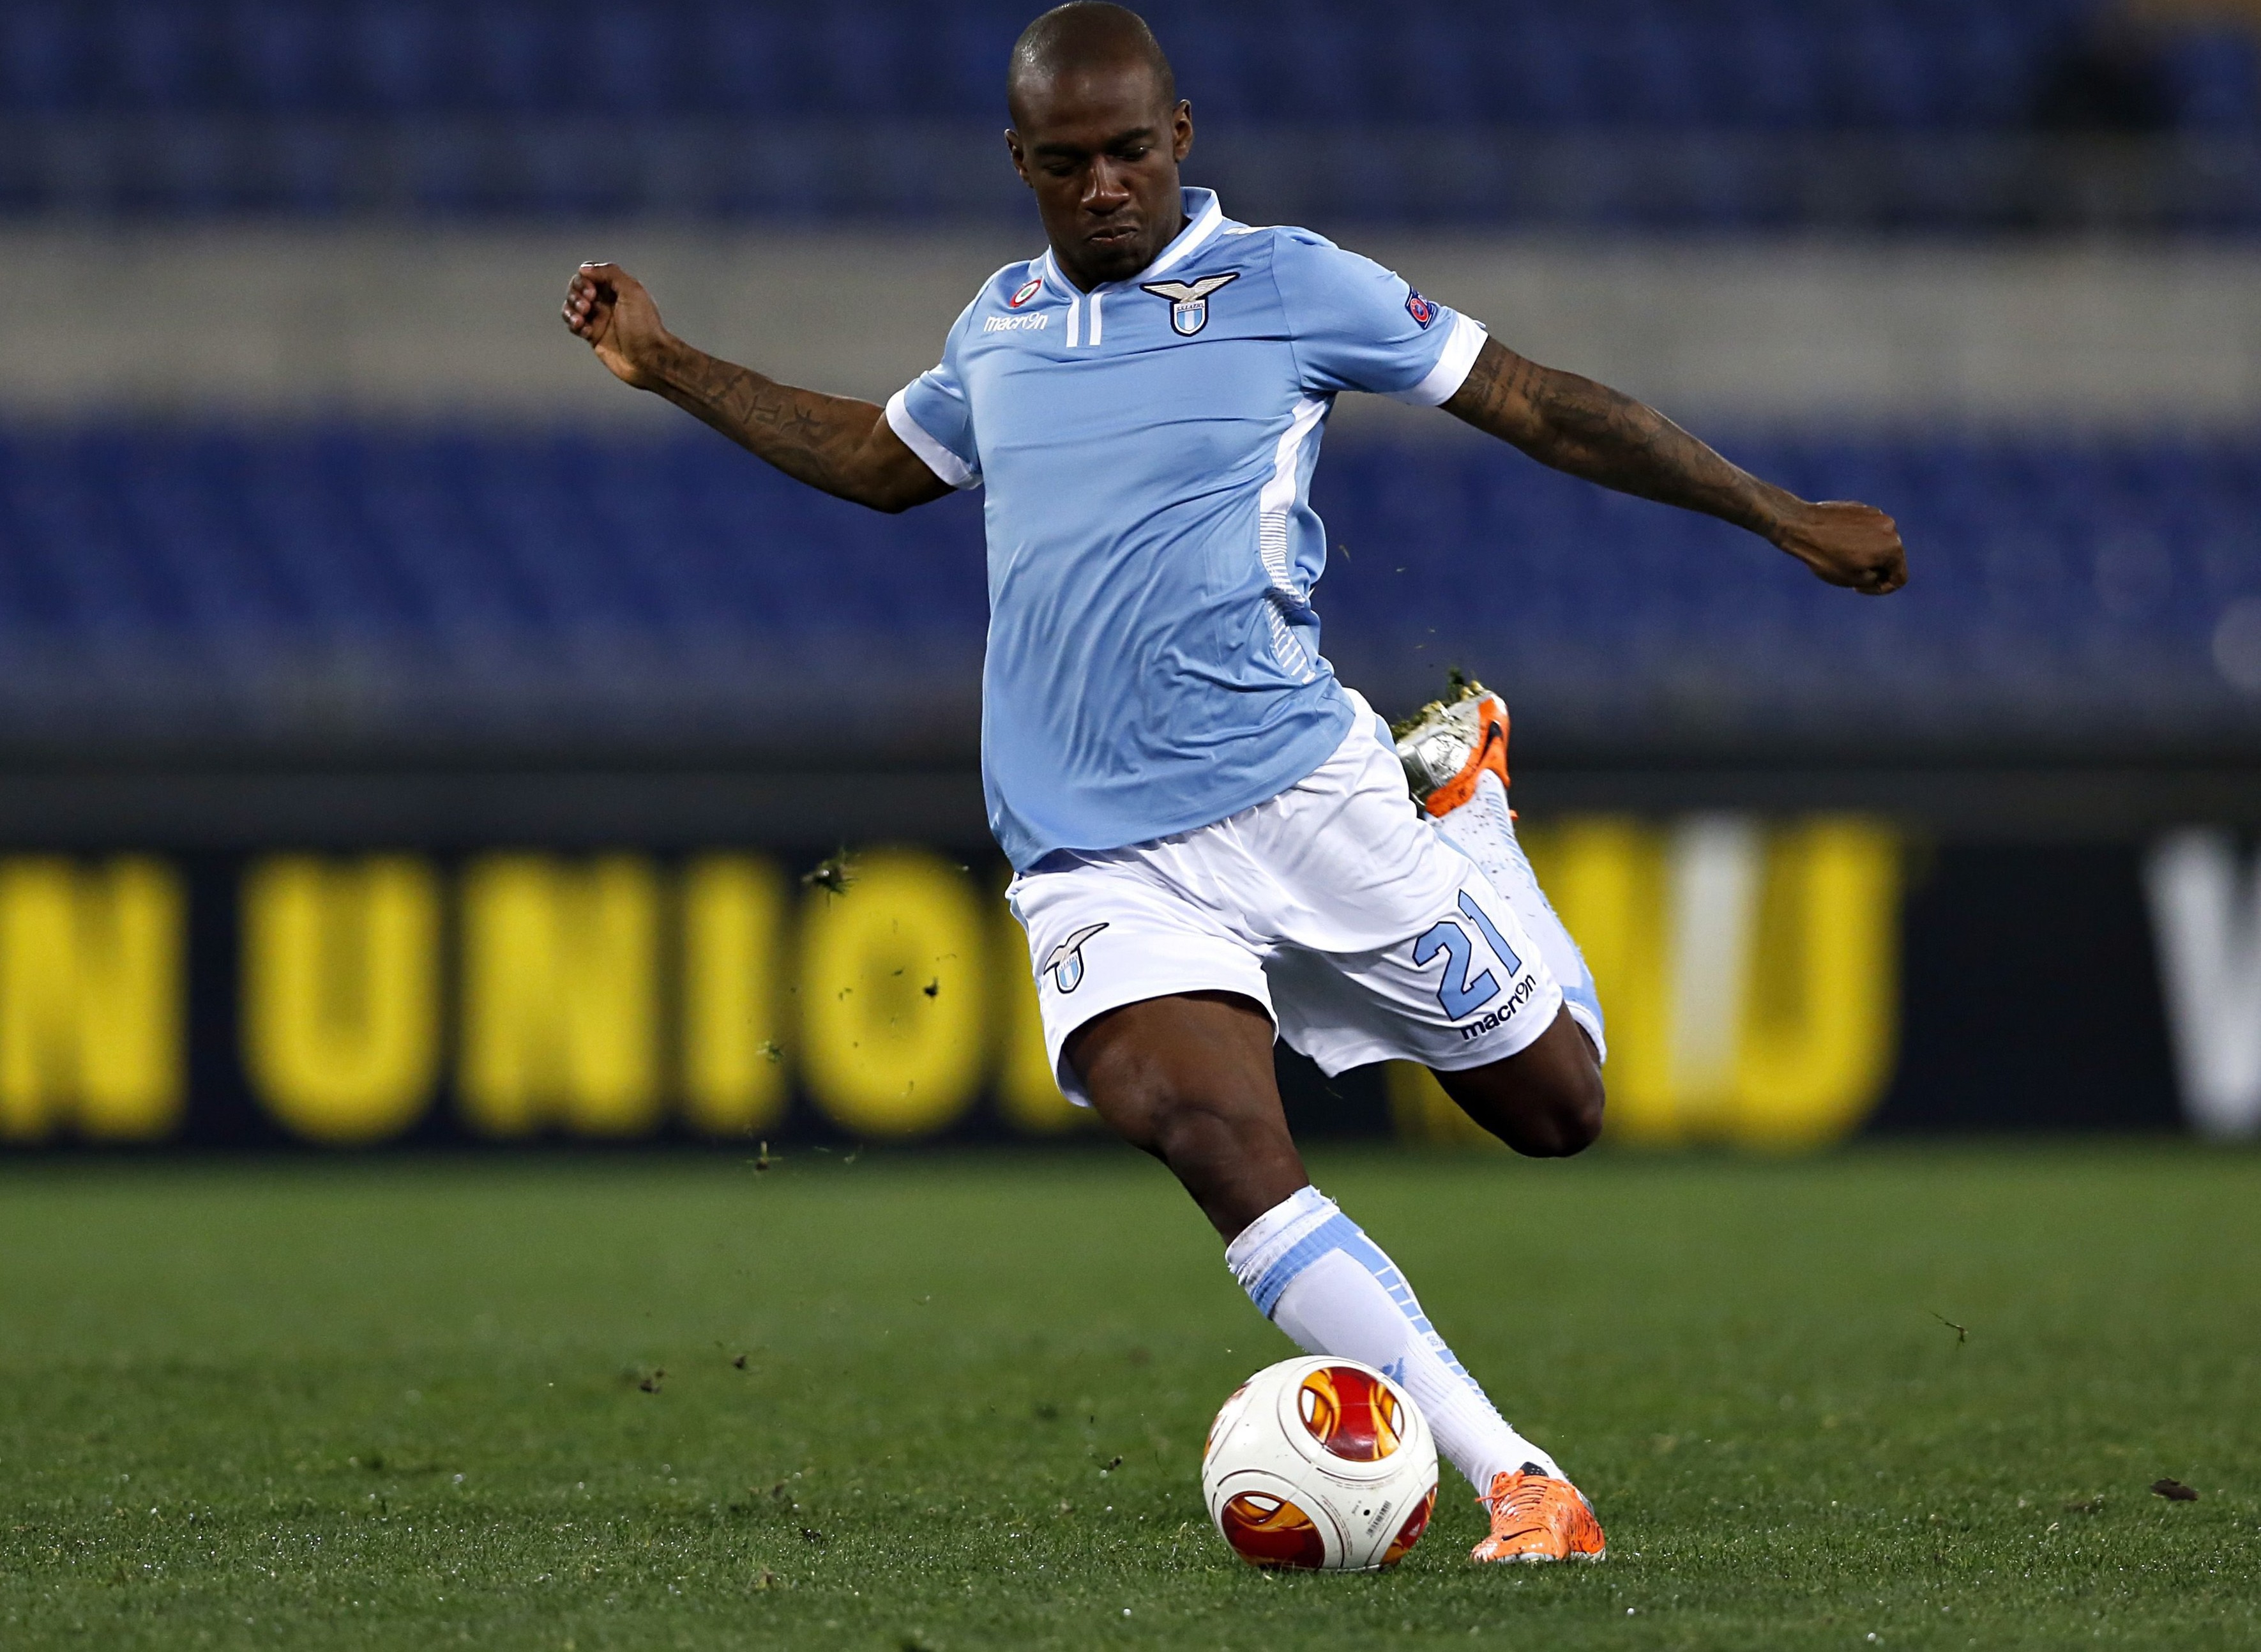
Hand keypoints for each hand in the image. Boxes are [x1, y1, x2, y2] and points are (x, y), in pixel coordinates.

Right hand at [562, 262, 673, 390]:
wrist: (648, 360)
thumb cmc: (644, 327)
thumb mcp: (632, 292)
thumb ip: (610, 273)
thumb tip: (584, 269)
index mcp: (616, 288)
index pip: (589, 274)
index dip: (584, 280)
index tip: (592, 292)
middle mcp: (606, 301)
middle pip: (577, 288)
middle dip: (576, 295)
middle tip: (587, 307)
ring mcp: (599, 318)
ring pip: (572, 306)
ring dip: (571, 310)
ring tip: (581, 321)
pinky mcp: (593, 335)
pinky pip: (574, 324)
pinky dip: (574, 325)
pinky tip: (586, 331)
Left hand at [1773, 499, 1906, 594]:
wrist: (1801, 527)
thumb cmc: (1826, 558)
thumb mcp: (1854, 580)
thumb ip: (1876, 579)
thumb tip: (1881, 570)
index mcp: (1894, 548)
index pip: (1899, 577)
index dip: (1882, 589)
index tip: (1859, 588)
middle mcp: (1891, 528)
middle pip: (1892, 558)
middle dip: (1875, 569)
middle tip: (1850, 574)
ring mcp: (1877, 515)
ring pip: (1880, 543)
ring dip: (1867, 553)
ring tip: (1842, 556)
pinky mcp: (1863, 508)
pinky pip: (1868, 530)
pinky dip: (1858, 539)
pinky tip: (1837, 542)